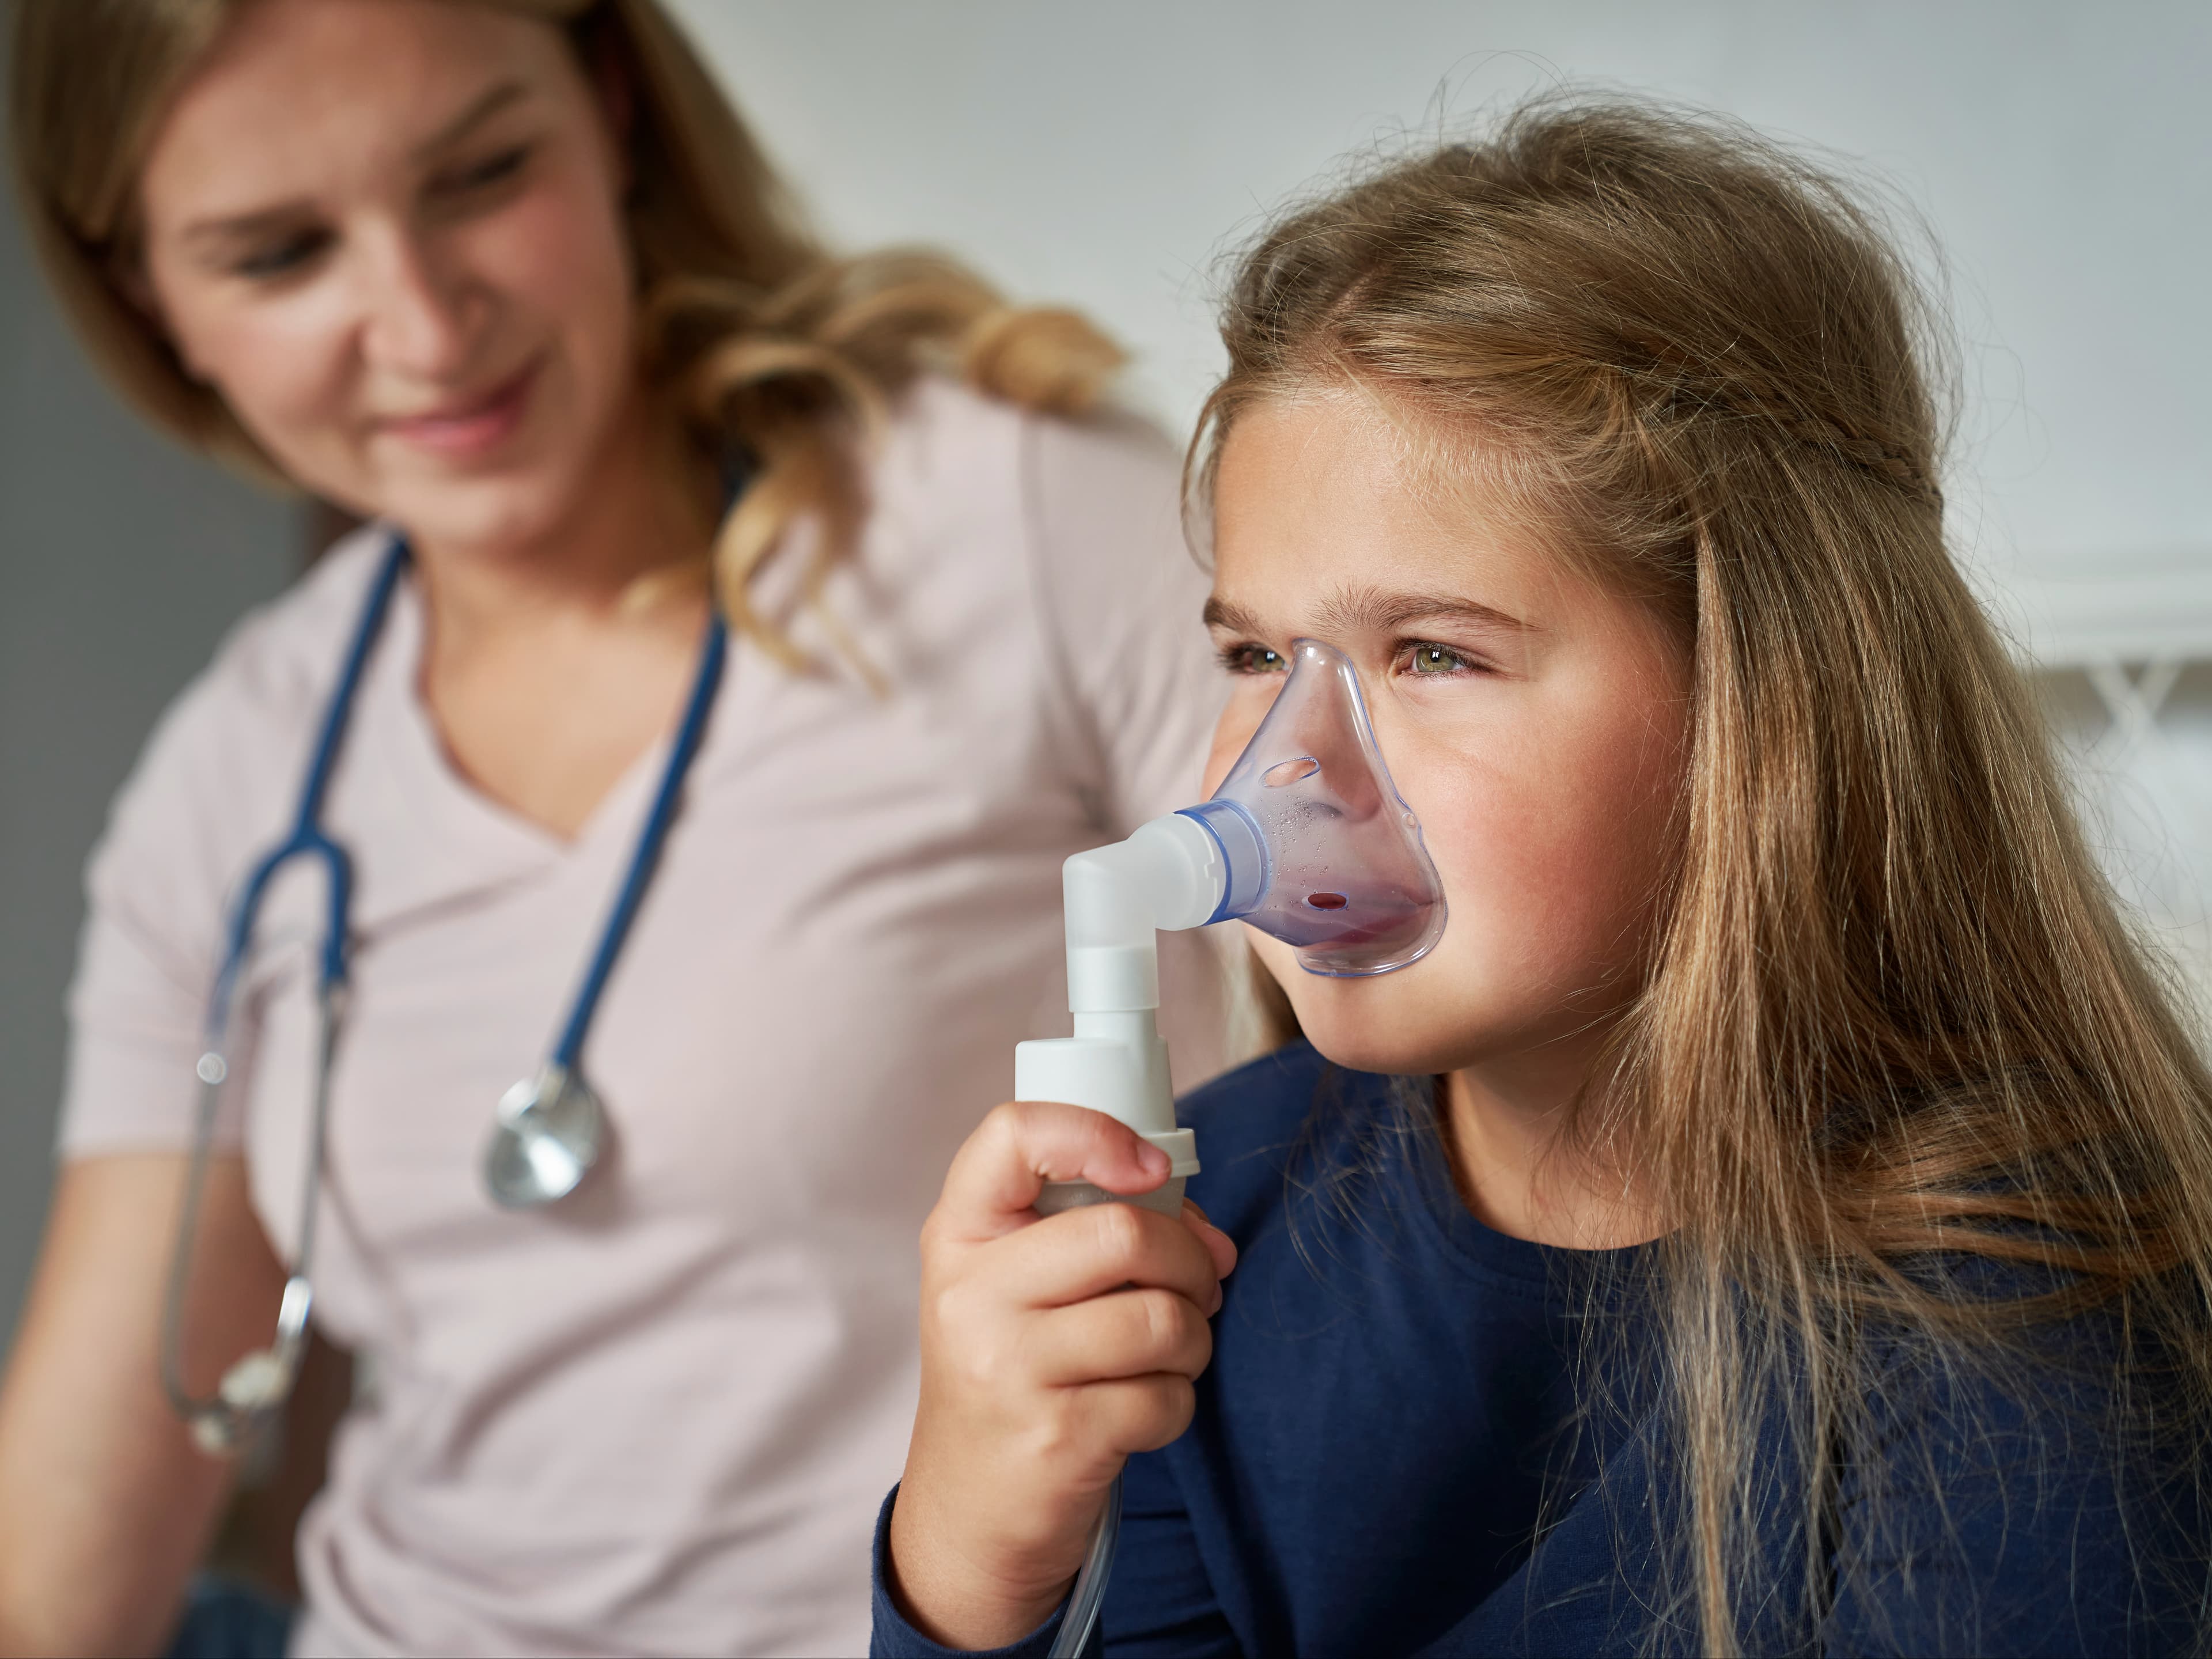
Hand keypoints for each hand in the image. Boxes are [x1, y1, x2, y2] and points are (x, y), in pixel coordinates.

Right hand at [886, 1101, 1237, 1649]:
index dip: (1097, 1133)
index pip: (1013, 1134)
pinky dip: (1177, 1401)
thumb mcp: (1016, 1284)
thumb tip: (1211, 1239)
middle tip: (1198, 1285)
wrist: (969, 1510)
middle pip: (1122, 1232)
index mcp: (961, 1234)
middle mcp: (973, 1294)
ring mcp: (1009, 1368)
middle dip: (1190, 1259)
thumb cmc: (1015, 1372)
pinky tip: (1143, 1408)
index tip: (1151, 1172)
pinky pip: (1167, 1396)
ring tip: (1172, 1350)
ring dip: (1194, 1335)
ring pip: (1161, 1317)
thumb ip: (1094, 1228)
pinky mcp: (1056, 1438)